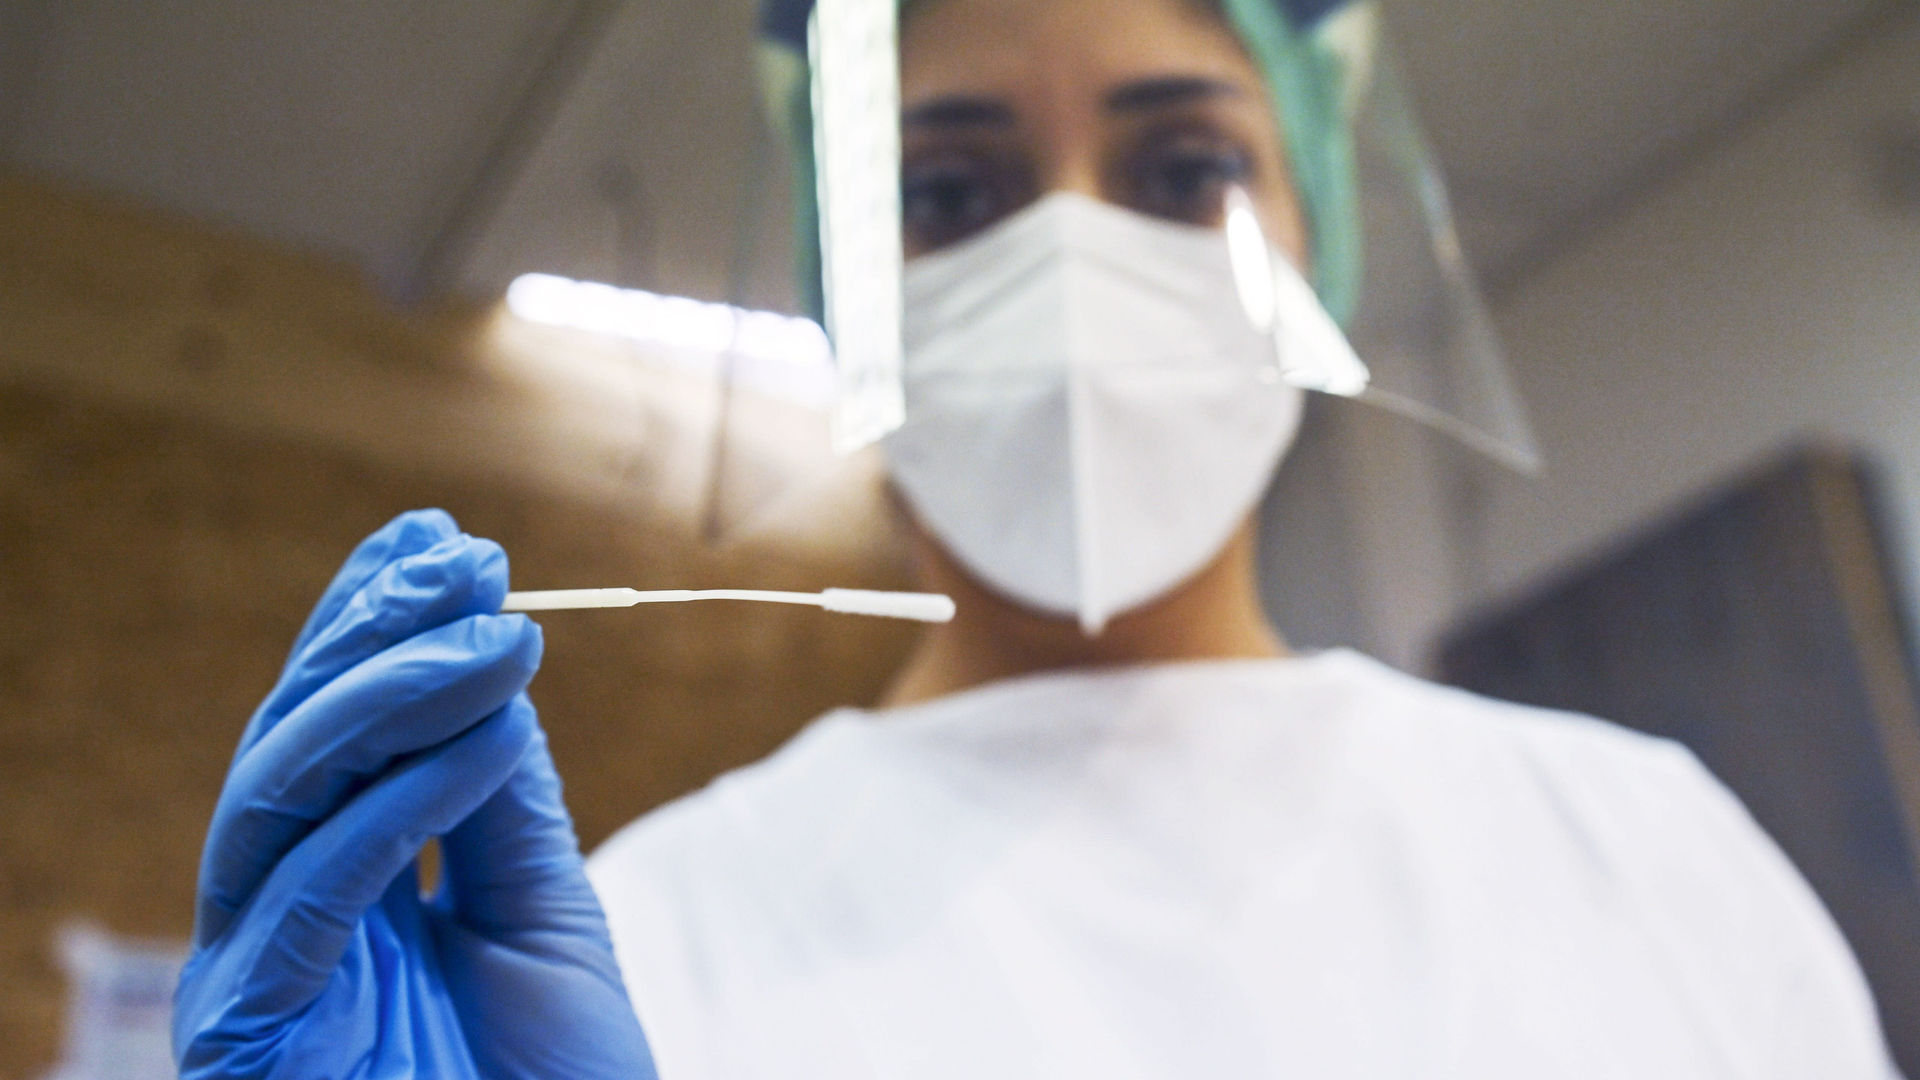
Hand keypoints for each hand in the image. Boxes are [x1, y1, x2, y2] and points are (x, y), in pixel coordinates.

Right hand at [173, 510, 655, 1079]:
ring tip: (495, 629)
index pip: (335, 732)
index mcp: (337, 887)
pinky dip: (397, 801)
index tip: (445, 537)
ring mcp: (251, 975)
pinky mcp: (246, 1034)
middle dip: (371, 637)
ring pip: (277, 796)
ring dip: (389, 694)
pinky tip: (487, 729)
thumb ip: (498, 801)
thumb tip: (488, 661)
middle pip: (290, 745)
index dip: (372, 626)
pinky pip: (311, 893)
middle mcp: (277, 919)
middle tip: (461, 556)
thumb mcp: (539, 915)